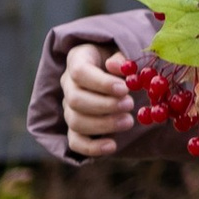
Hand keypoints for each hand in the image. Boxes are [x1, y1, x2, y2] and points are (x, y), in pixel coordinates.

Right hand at [62, 43, 133, 158]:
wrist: (119, 75)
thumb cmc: (121, 61)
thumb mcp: (124, 50)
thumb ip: (122, 58)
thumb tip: (114, 65)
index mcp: (78, 60)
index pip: (79, 72)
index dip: (101, 83)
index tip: (124, 89)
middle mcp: (68, 84)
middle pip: (75, 99)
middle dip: (105, 105)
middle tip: (130, 105)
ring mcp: (69, 108)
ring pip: (75, 121)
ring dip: (103, 124)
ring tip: (129, 121)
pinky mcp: (75, 128)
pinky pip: (75, 142)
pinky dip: (92, 148)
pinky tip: (112, 145)